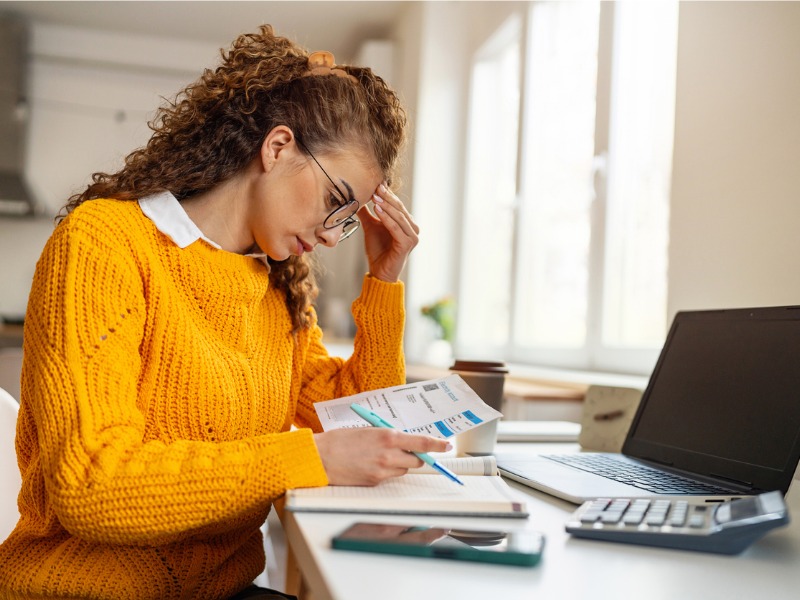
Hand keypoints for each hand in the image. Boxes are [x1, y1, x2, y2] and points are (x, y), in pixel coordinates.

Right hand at [313, 428, 449, 485]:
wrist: (320, 457)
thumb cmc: (340, 440)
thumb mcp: (369, 430)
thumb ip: (388, 436)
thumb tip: (404, 441)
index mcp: (388, 437)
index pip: (422, 442)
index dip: (437, 444)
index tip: (446, 445)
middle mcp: (389, 455)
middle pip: (416, 460)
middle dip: (415, 456)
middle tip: (405, 450)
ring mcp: (382, 471)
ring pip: (403, 470)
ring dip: (399, 464)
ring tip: (379, 456)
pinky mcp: (375, 482)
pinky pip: (389, 477)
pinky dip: (385, 471)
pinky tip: (369, 464)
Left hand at [358, 183, 418, 281]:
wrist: (380, 272)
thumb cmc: (378, 250)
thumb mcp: (371, 227)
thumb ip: (367, 213)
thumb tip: (357, 197)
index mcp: (407, 223)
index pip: (397, 205)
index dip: (387, 194)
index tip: (376, 183)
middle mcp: (413, 228)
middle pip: (399, 208)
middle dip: (387, 197)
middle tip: (376, 187)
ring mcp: (412, 236)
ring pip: (398, 216)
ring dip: (387, 205)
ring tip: (375, 197)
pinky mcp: (407, 244)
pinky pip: (396, 228)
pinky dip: (386, 218)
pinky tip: (377, 210)